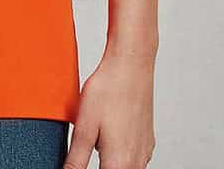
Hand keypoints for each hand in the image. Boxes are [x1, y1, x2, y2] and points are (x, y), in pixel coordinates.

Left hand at [64, 46, 156, 167]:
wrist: (131, 65)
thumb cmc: (109, 89)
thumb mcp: (84, 126)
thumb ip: (76, 159)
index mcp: (119, 163)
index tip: (77, 163)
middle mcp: (136, 162)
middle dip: (99, 166)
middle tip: (89, 145)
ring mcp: (144, 152)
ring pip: (124, 168)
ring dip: (109, 163)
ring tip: (98, 138)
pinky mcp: (147, 142)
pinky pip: (133, 158)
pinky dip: (120, 154)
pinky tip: (109, 134)